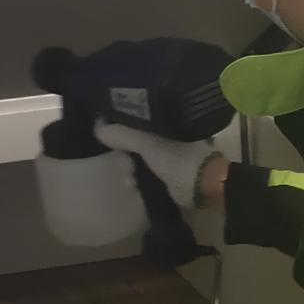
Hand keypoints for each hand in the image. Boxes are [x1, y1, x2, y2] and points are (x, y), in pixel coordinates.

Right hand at [94, 121, 227, 208]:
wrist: (205, 187)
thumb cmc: (179, 159)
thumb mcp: (148, 144)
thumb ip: (124, 135)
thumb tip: (98, 129)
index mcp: (165, 120)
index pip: (135, 117)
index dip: (119, 124)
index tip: (107, 134)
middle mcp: (166, 133)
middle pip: (133, 138)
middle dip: (123, 152)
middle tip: (121, 161)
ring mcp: (168, 153)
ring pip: (137, 157)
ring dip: (128, 168)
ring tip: (129, 178)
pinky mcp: (168, 172)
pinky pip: (145, 172)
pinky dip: (137, 178)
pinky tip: (133, 186)